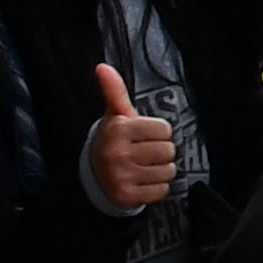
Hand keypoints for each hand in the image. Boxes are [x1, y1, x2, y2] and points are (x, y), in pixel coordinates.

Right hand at [82, 63, 175, 214]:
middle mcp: (117, 153)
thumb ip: (114, 90)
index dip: (158, 132)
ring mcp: (120, 176)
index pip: (164, 129)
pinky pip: (162, 190)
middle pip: (168, 150)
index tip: (144, 136)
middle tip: (144, 153)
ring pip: (168, 171)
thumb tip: (102, 66)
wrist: (94, 176)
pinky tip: (142, 182)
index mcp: (117, 129)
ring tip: (144, 167)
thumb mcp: (115, 116)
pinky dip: (157, 187)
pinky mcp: (126, 196)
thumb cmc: (114, 140)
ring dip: (160, 170)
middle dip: (161, 152)